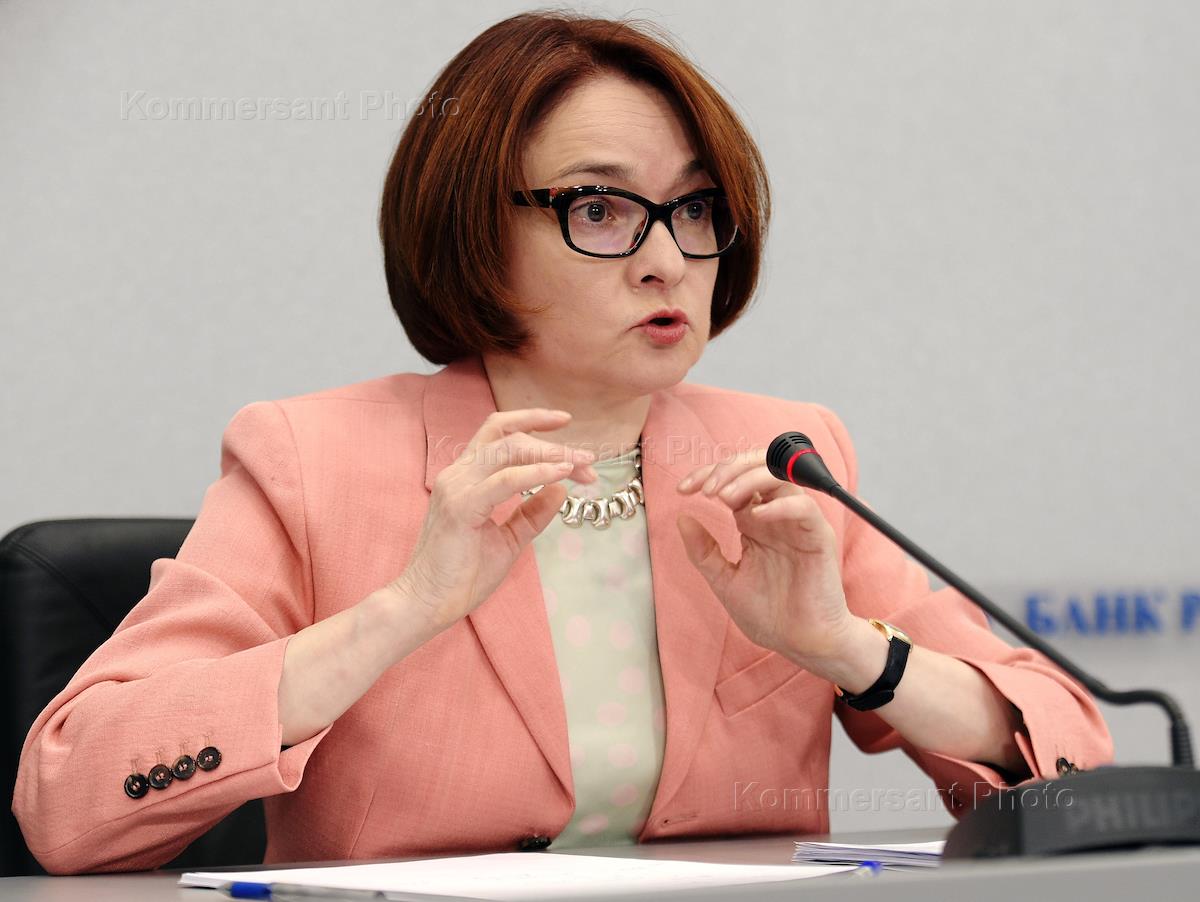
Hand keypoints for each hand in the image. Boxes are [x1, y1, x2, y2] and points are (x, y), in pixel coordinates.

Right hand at [385, 408, 596, 635]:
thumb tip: (561, 489)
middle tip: (588, 459)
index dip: (532, 421)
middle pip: (508, 436)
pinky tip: (560, 474)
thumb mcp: (509, 540)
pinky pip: (505, 480)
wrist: (427, 604)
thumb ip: (532, 514)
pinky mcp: (461, 507)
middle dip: (553, 443)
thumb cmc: (462, 575)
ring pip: (509, 449)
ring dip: (550, 453)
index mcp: (467, 477)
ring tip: (581, 463)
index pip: (499, 433)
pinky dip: (536, 473)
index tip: (566, 421)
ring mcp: (458, 487)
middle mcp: (459, 474)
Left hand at [675, 448, 857, 666]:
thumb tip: (681, 516)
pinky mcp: (818, 536)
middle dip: (728, 468)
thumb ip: (703, 550)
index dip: (708, 475)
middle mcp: (776, 515)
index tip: (683, 489)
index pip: (733, 479)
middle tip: (706, 489)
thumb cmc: (770, 614)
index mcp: (755, 521)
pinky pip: (803, 506)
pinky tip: (755, 516)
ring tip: (723, 497)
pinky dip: (779, 505)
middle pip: (758, 466)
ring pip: (781, 476)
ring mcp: (798, 523)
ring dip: (749, 479)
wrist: (802, 644)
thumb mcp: (724, 580)